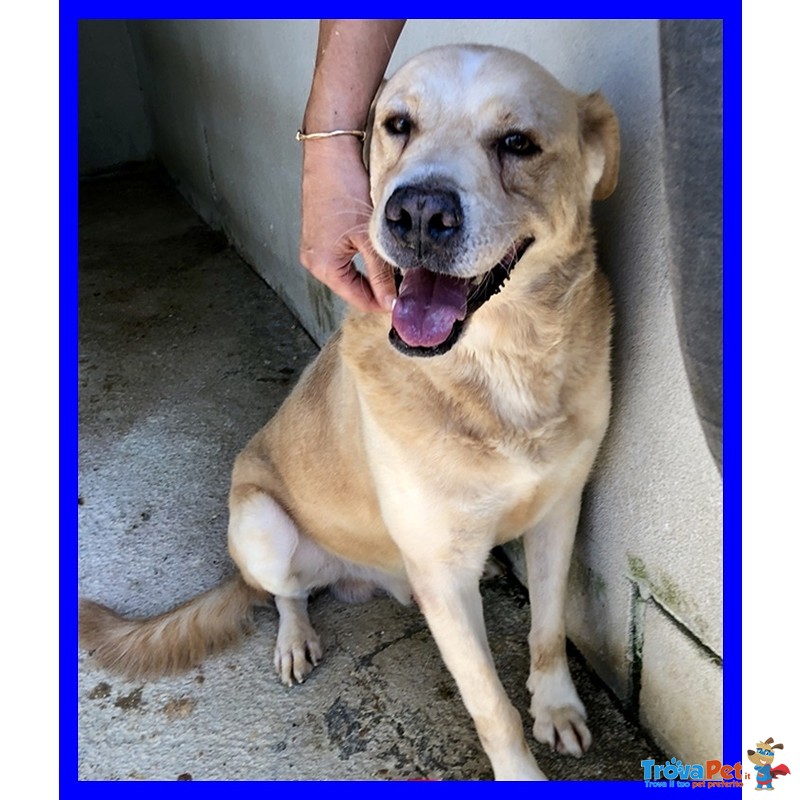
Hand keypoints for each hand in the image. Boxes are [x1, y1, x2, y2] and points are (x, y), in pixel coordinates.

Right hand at [299, 136, 395, 312]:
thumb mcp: (369, 238)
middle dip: (377, 289)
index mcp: (324, 266)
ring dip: (370, 274)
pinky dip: (360, 260)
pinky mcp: (318, 237)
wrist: (329, 154)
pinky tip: (377, 254)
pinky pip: (342, 259)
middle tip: (405, 287)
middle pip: (352, 288)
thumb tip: (391, 301)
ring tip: (395, 271)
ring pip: (348, 274)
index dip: (383, 303)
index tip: (405, 303)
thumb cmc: (344, 188)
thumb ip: (381, 274)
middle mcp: (313, 262)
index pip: (358, 299)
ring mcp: (313, 249)